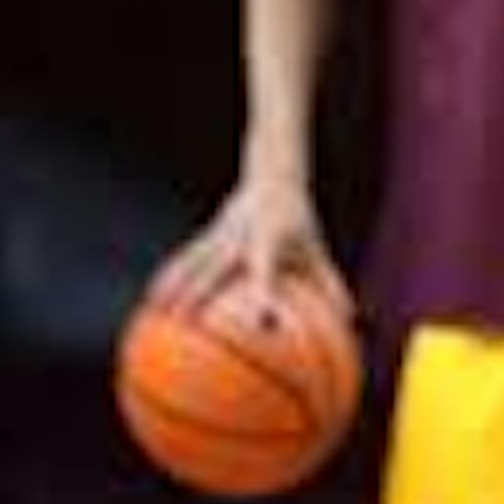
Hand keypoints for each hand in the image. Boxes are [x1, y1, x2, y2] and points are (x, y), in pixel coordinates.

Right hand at [146, 179, 350, 317]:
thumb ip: (331, 283)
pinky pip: (185, 257)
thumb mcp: (316, 248)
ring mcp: (220, 233)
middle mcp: (241, 238)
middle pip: (215, 268)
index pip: (265, 275)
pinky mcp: (208, 233)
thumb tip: (351, 317)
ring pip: (191, 261)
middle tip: (184, 323)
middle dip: (198, 294)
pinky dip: (169, 275)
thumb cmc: (299, 220)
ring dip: (172, 284)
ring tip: (152, 312)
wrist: (274, 177)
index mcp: (269, 242)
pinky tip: (152, 298)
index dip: (263, 299)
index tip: (260, 326)